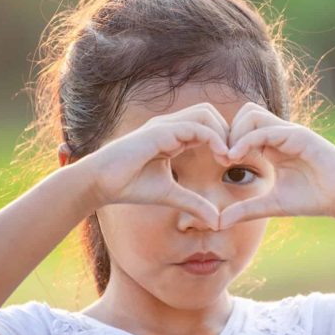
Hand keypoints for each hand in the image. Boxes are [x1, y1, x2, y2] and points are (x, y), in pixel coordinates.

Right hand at [81, 103, 231, 229]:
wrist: (100, 183)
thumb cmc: (130, 186)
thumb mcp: (170, 195)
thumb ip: (194, 203)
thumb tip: (216, 220)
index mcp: (173, 136)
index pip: (207, 126)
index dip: (224, 140)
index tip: (233, 162)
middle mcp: (170, 126)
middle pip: (209, 113)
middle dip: (227, 131)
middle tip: (235, 157)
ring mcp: (165, 125)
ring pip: (205, 114)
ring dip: (223, 133)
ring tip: (228, 157)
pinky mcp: (160, 131)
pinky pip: (195, 127)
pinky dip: (213, 139)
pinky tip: (221, 156)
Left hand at [218, 102, 334, 228]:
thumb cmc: (313, 199)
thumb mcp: (272, 205)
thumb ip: (246, 210)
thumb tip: (219, 222)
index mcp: (273, 146)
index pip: (242, 128)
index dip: (227, 142)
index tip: (220, 163)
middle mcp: (280, 134)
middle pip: (244, 113)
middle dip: (228, 132)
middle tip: (222, 158)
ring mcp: (290, 132)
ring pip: (251, 114)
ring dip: (236, 133)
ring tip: (230, 157)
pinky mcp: (299, 136)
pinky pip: (266, 130)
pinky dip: (247, 140)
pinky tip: (238, 157)